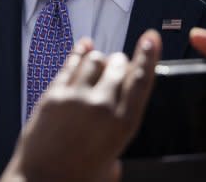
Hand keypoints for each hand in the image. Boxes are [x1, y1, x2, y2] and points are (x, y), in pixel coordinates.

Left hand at [1, 30, 160, 181]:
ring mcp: (75, 97)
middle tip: (118, 62)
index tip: (151, 38)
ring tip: (99, 61)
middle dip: (120, 62)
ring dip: (99, 59)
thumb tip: (114, 118)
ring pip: (94, 60)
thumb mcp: (112, 162)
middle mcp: (102, 106)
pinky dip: (78, 54)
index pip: (141, 80)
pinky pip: (69, 65)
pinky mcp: (53, 94)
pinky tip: (83, 48)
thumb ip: (116, 135)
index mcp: (123, 125)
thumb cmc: (77, 178)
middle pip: (118, 66)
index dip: (148, 56)